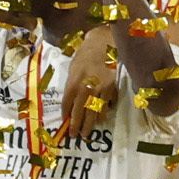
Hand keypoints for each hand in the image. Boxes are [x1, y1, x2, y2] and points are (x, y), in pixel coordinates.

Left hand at [53, 24, 120, 140]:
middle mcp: (86, 87)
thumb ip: (72, 84)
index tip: (65, 123)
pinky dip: (103, 111)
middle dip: (76, 125)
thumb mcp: (74, 67)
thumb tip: (71, 100)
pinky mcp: (112, 87)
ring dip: (90, 123)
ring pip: (94, 110)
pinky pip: (107, 103)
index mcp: (73, 81)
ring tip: (87, 132)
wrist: (104, 42)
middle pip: (80, 111)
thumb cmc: (86, 53)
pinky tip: (101, 118)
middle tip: (75, 135)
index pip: (67, 103)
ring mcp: (100, 88)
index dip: (66, 115)